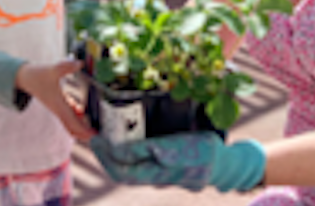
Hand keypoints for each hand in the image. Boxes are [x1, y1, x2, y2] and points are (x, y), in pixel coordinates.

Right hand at [16, 59, 95, 140]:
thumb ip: (66, 66)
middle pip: (72, 127)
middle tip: (98, 134)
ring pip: (71, 121)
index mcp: (59, 106)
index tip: (95, 135)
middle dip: (84, 133)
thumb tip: (80, 63)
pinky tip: (82, 109)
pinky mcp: (57, 101)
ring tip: (94, 125)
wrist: (25, 77)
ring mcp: (58, 106)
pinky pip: (68, 112)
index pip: (73, 123)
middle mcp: (59, 109)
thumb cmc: (38, 75)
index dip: (84, 131)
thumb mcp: (52, 69)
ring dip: (81, 124)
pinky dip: (76, 114)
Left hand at [90, 131, 265, 191]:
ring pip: (127, 171)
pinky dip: (123, 156)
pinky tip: (119, 143)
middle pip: (121, 173)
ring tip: (102, 138)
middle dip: (104, 157)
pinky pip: (136, 167)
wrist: (221, 166)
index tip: (97, 138)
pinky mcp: (159, 171)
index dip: (108, 155)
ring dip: (111, 157)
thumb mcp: (189, 147)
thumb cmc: (205, 151)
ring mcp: (157, 176)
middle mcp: (155, 177)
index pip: (125, 169)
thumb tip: (153, 152)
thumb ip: (170, 151)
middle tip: (94, 137)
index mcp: (160, 171)